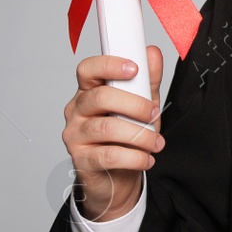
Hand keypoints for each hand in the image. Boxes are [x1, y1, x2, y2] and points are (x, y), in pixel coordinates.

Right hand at [60, 46, 163, 221]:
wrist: (117, 177)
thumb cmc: (126, 137)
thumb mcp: (141, 105)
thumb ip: (147, 81)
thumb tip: (152, 53)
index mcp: (89, 92)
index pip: (88, 70)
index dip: (109, 65)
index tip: (134, 68)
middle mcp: (77, 111)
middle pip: (100, 97)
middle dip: (135, 105)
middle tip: (154, 114)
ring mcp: (75, 135)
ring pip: (106, 127)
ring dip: (139, 135)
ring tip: (156, 143)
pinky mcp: (81, 160)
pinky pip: (108, 155)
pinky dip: (134, 157)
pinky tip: (146, 159)